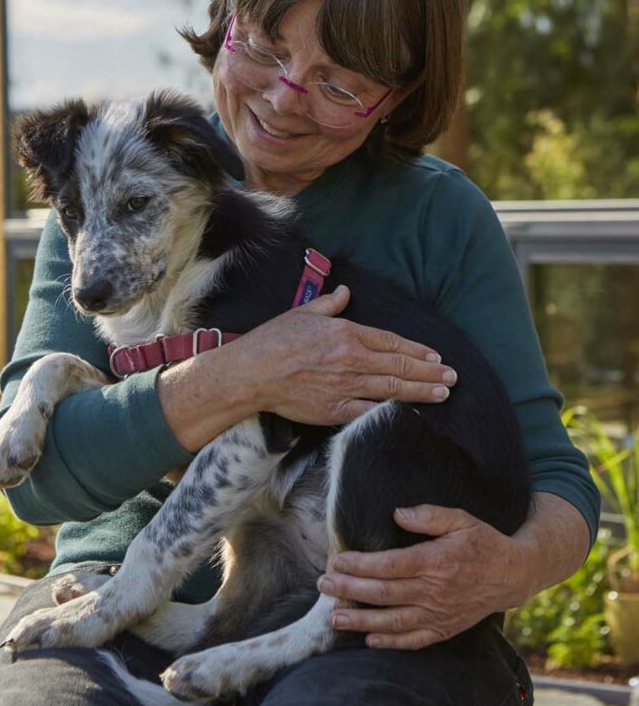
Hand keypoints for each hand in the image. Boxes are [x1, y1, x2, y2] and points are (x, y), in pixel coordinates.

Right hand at [227, 285, 456, 426]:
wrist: (252, 373)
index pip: (391, 342)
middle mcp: (351, 358)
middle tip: (452, 377)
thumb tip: (344, 292)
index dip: (417, 350)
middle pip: (399, 365)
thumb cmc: (274, 340)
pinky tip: (411, 413)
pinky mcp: (336, 408)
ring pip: (393, 388)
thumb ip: (329, 304)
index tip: (435, 357)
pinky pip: (371, 411)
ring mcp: (346, 385)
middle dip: (430, 372)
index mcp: (346, 332)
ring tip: (442, 393)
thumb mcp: (303, 312)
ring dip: (422, 391)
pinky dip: (393, 411)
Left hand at [317, 504, 531, 648]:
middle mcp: (434, 590)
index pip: (389, 565)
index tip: (337, 561)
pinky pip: (414, 639)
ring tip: (335, 618)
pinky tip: (369, 640)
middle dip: (350, 589)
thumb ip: (429, 515)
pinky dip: (391, 642)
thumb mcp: (461, 519)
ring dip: (361, 621)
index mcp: (435, 561)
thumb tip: (397, 513)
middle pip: (384, 592)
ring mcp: (439, 613)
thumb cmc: (483, 542)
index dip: (360, 565)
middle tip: (324, 585)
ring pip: (393, 620)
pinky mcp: (444, 628)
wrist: (513, 574)